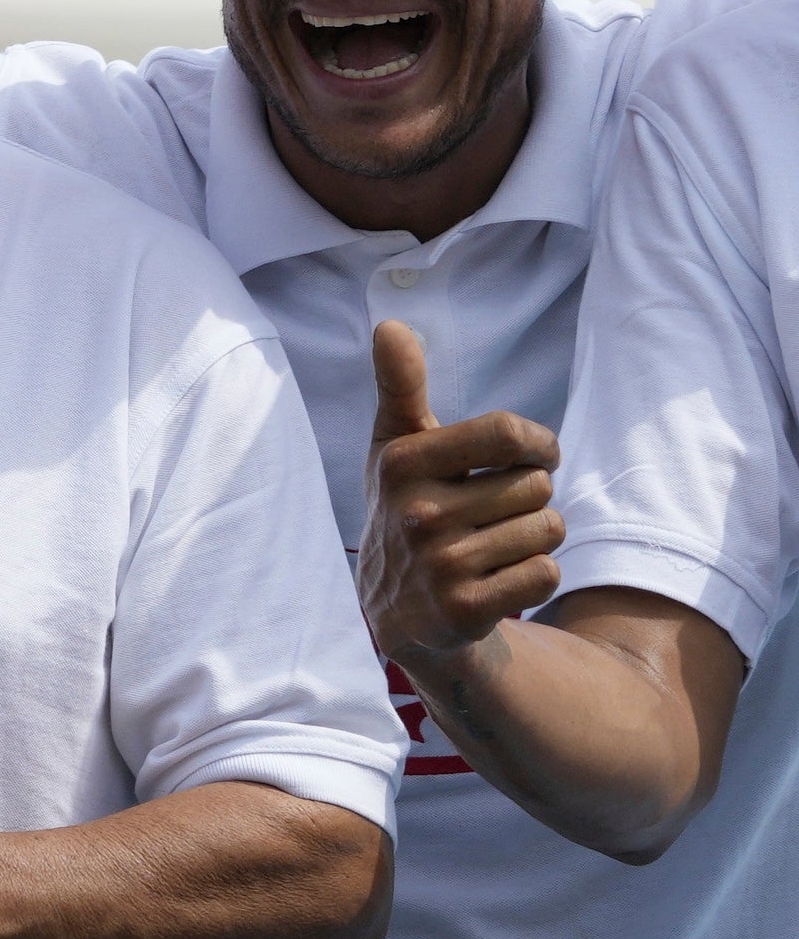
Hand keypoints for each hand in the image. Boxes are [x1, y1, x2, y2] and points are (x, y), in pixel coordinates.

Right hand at [359, 319, 560, 663]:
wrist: (399, 614)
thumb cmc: (409, 512)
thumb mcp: (397, 450)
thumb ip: (400, 387)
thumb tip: (390, 324)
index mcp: (402, 463)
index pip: (511, 433)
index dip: (538, 444)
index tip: (530, 457)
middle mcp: (415, 513)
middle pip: (538, 486)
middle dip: (528, 501)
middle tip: (488, 519)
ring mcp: (438, 564)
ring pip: (549, 530)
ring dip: (533, 540)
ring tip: (491, 550)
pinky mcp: (463, 609)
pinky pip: (546, 574)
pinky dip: (533, 578)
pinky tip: (495, 582)